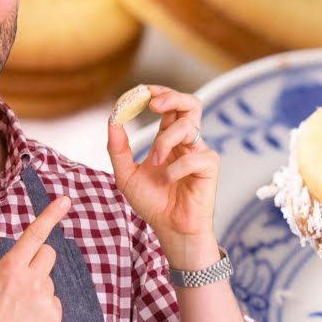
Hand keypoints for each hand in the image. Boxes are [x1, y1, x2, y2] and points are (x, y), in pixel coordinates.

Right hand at [0, 196, 69, 321]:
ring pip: (48, 278)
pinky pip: (53, 300)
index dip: (51, 214)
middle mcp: (32, 282)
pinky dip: (41, 305)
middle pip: (47, 253)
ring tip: (13, 306)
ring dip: (36, 284)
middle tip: (15, 276)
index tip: (66, 200)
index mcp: (10, 269)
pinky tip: (23, 319)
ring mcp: (45, 301)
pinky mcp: (54, 318)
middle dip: (34, 257)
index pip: (35, 234)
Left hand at [107, 86, 219, 267]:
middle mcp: (186, 142)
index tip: (139, 92)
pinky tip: (169, 182)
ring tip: (154, 162)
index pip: (169, 106)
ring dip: (165, 141)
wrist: (170, 229)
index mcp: (169, 139)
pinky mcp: (210, 167)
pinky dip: (175, 168)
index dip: (158, 94)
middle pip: (191, 104)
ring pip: (187, 127)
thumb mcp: (126, 175)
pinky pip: (194, 157)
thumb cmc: (153, 203)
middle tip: (153, 102)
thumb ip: (118, 149)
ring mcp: (200, 153)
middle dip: (172, 97)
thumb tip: (112, 120)